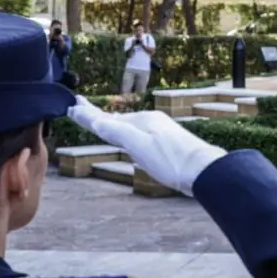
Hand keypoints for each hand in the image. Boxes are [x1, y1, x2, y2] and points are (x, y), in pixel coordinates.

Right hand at [68, 98, 225, 194]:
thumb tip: (96, 120)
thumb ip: (118, 132)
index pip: (108, 118)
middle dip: (98, 116)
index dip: (89, 115)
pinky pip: (139, 134)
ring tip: (100, 121)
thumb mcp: (139, 146)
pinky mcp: (167, 144)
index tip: (72, 106)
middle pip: (118, 119)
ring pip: (129, 126)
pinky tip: (130, 138)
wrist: (204, 171)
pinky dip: (126, 133)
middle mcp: (151, 122)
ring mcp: (160, 132)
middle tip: (80, 107)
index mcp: (143, 121)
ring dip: (112, 124)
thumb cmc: (172, 161)